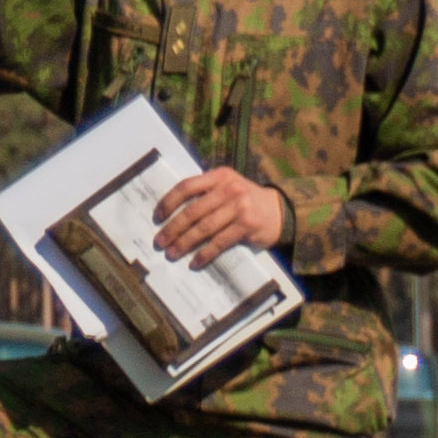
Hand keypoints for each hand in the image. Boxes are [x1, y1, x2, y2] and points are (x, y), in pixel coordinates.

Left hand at [150, 167, 288, 263]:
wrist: (281, 211)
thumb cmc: (244, 200)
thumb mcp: (226, 187)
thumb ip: (204, 193)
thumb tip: (169, 214)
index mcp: (219, 176)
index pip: (186, 187)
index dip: (168, 202)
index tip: (157, 218)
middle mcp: (229, 189)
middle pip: (192, 211)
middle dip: (172, 228)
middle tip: (159, 242)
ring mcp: (240, 207)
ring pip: (203, 228)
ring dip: (184, 243)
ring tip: (171, 253)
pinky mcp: (247, 226)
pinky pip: (219, 242)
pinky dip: (204, 253)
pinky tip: (194, 262)